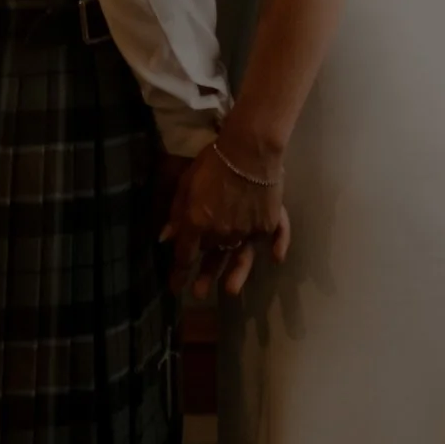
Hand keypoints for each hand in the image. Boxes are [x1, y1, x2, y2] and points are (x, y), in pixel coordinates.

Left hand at [165, 139, 289, 301]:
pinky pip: (274, 238)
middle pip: (212, 257)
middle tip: (198, 293)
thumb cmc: (213, 161)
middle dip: (204, 275)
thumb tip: (166, 238)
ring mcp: (248, 231)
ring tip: (229, 290)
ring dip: (234, 274)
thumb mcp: (186, 184)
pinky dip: (278, 248)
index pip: (186, 254)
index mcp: (198, 223)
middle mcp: (223, 233)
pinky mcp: (268, 223)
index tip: (175, 286)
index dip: (179, 272)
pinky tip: (276, 259)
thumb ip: (176, 214)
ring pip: (240, 256)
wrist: (249, 149)